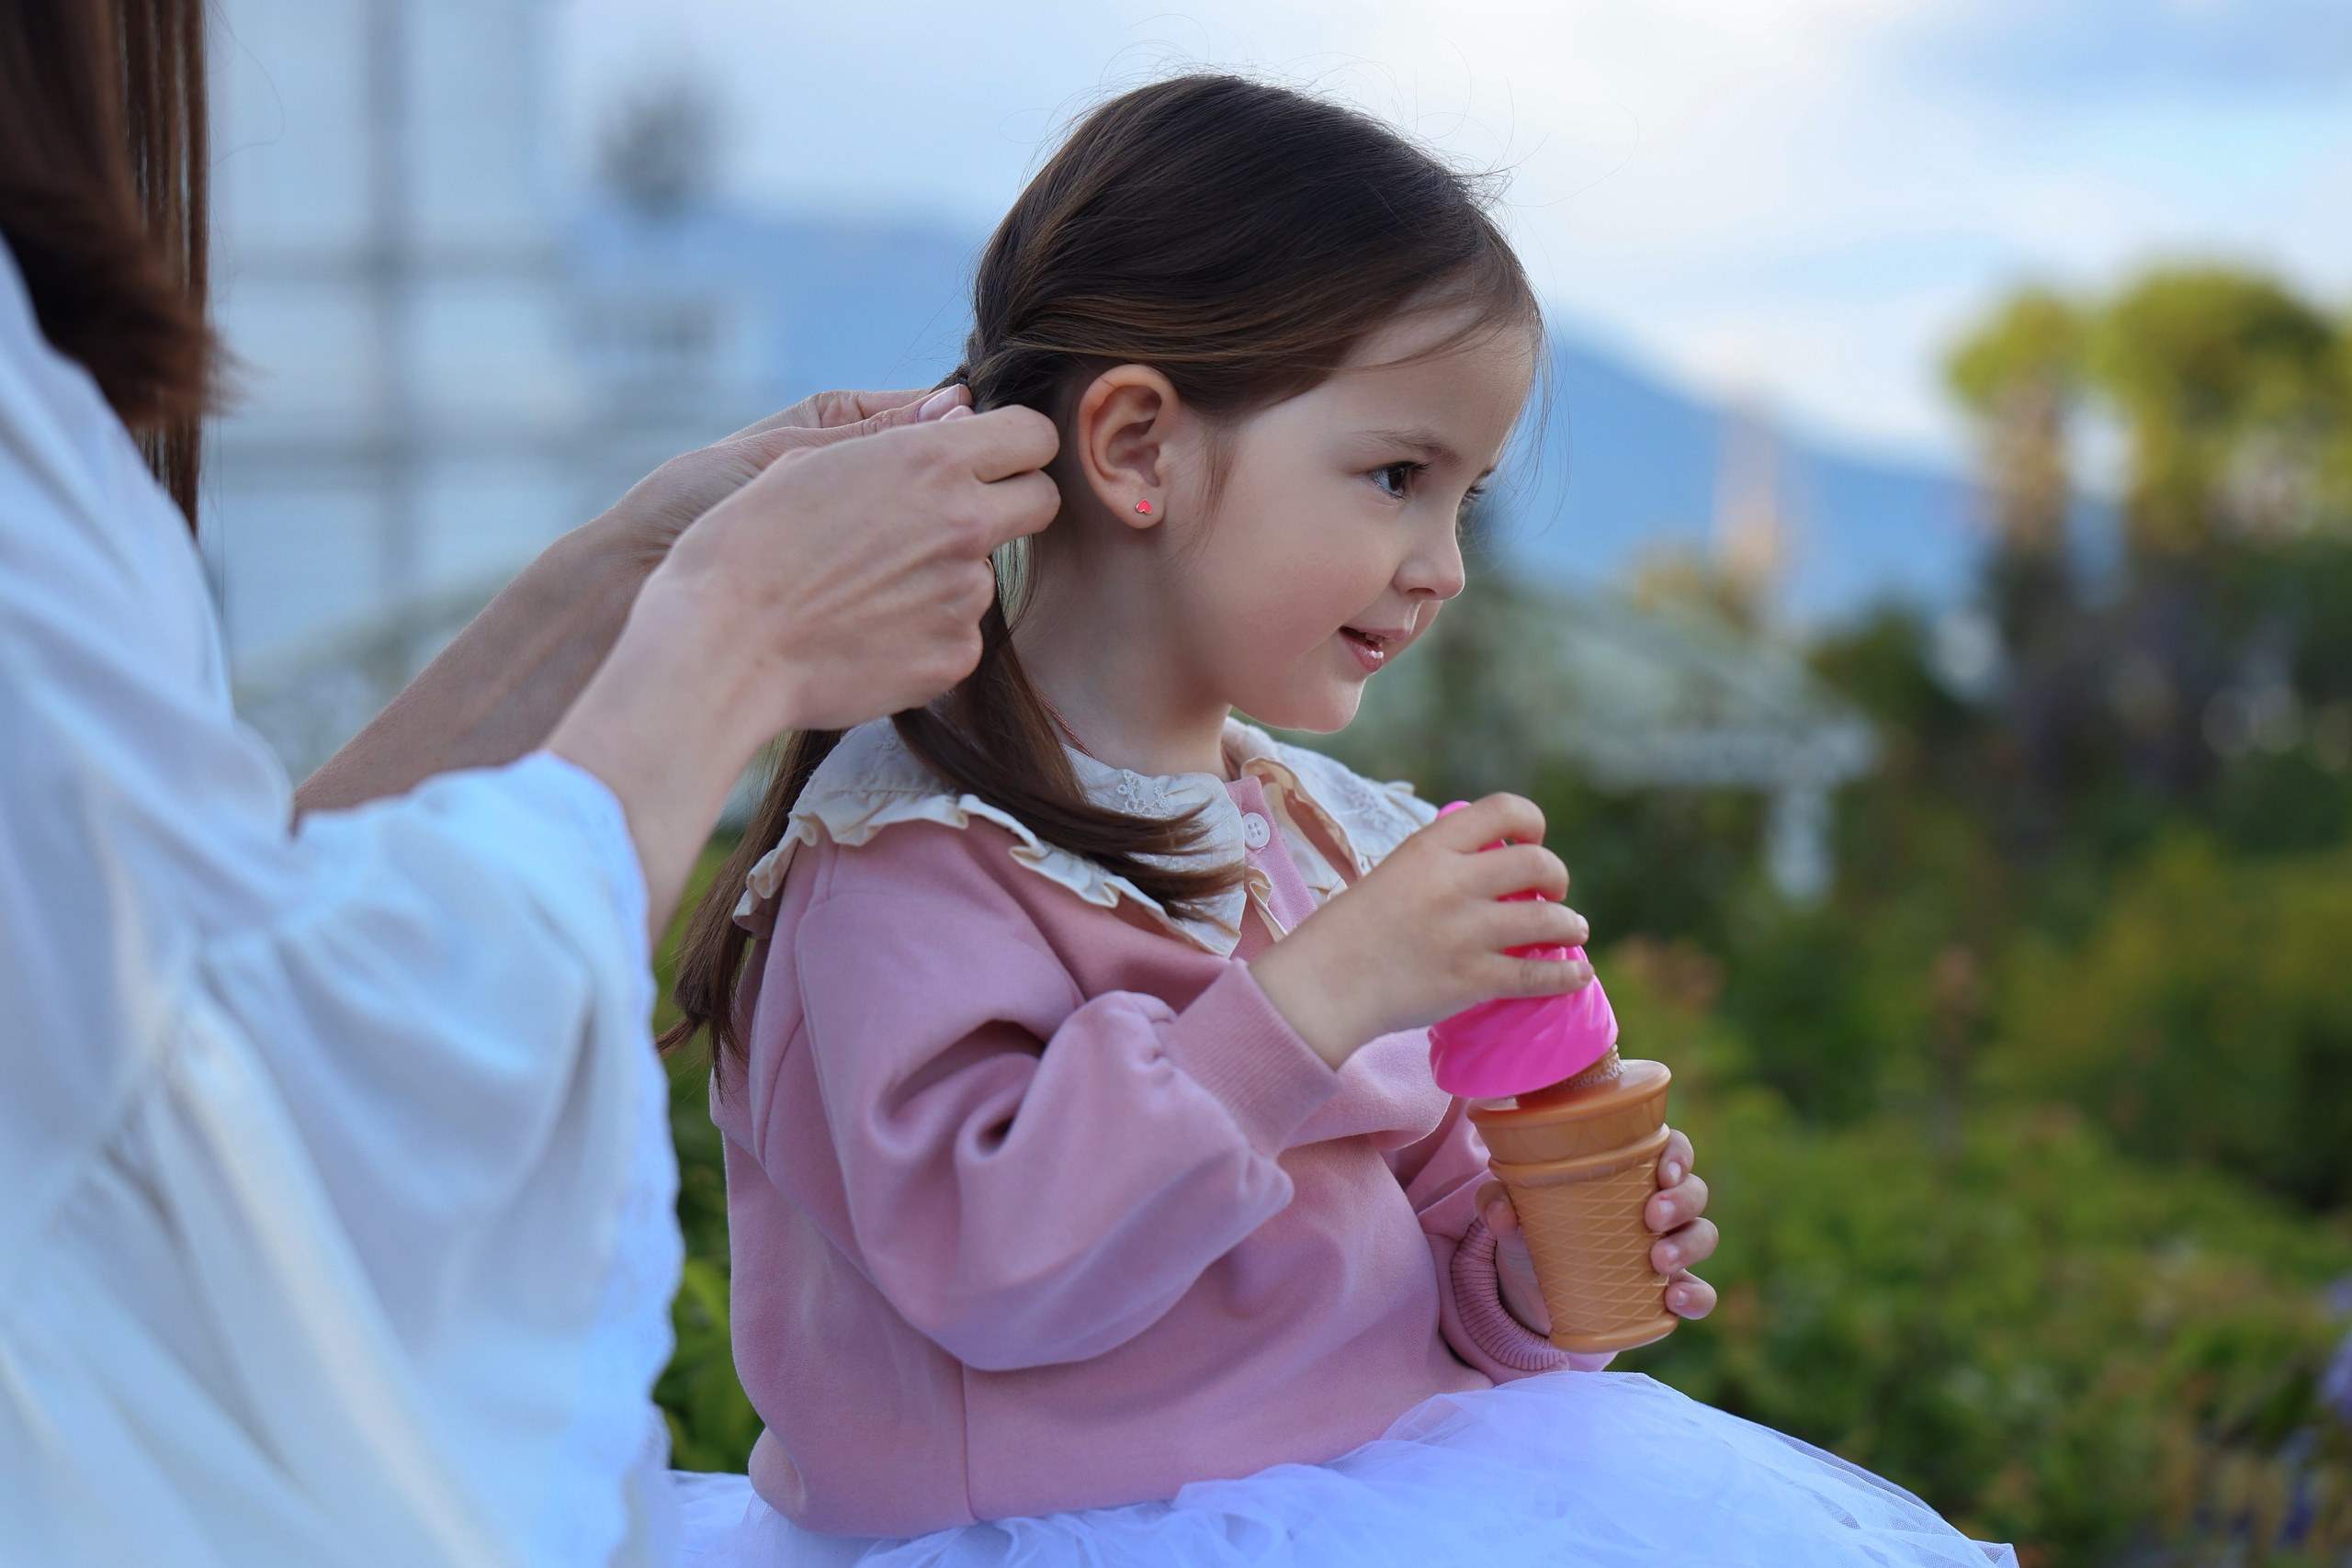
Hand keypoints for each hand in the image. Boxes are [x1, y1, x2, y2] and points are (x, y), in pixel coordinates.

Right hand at [548, 402, 1059, 933]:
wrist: (720, 649)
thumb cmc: (743, 546)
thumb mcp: (806, 462)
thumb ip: (897, 440)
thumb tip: (957, 419)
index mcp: (931, 461)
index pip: (1032, 435)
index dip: (1015, 446)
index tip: (990, 460)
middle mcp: (964, 523)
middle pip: (1041, 502)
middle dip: (1009, 504)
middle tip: (950, 521)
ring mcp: (965, 595)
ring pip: (985, 575)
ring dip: (946, 577)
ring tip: (866, 591)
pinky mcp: (955, 656)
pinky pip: (959, 634)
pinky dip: (925, 633)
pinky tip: (864, 635)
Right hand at [1249, 793, 1592, 1066]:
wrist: (1323, 984)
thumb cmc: (1351, 930)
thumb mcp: (1391, 873)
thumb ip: (1437, 864)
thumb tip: (1482, 865)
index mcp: (1430, 848)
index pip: (1504, 810)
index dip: (1532, 822)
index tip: (1534, 840)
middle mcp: (1454, 883)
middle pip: (1537, 864)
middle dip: (1557, 876)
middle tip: (1554, 891)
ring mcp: (1465, 933)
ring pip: (1548, 920)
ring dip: (1570, 924)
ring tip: (1573, 930)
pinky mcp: (1471, 979)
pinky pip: (1538, 976)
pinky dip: (1567, 974)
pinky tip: (1580, 973)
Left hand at [1478, 1128, 1718, 1339]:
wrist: (1536, 1286)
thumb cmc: (1536, 1226)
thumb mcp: (1513, 1210)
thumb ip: (1498, 1200)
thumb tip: (1502, 1214)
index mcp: (1632, 1170)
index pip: (1672, 1149)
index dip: (1678, 1156)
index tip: (1662, 1171)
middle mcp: (1660, 1203)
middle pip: (1694, 1191)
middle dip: (1681, 1202)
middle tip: (1652, 1217)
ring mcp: (1670, 1246)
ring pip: (1702, 1235)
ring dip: (1687, 1245)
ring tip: (1658, 1261)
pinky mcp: (1669, 1289)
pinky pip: (1701, 1292)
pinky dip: (1696, 1297)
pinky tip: (1676, 1300)